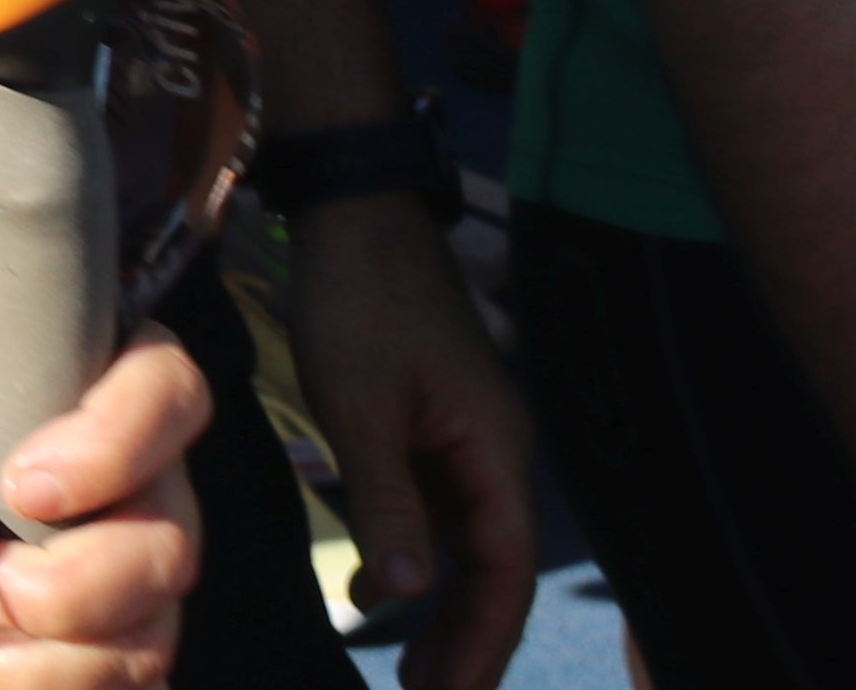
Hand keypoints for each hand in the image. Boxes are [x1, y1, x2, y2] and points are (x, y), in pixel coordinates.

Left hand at [0, 316, 204, 689]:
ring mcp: (121, 560)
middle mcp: (132, 473)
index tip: (23, 489)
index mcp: (88, 378)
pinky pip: (113, 682)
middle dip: (71, 589)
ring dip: (48, 662)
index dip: (115, 446)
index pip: (165, 392)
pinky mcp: (92, 633)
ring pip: (147, 632)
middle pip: (165, 542)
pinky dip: (42, 689)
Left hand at [282, 198, 539, 689]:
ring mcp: (464, 437)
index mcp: (495, 450)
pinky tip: (377, 590)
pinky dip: (414, 553)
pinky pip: (436, 509)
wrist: (352, 211)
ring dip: (441, 604)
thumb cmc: (360, 298)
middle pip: (492, 569)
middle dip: (466, 639)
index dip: (481, 641)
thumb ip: (387, 499)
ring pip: (465, 543)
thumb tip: (413, 593)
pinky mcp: (430, 423)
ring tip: (407, 668)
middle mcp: (493, 451)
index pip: (504, 572)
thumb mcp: (362, 404)